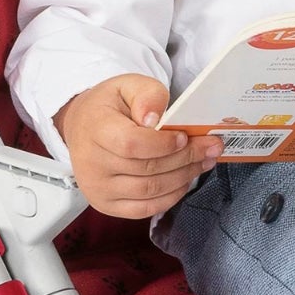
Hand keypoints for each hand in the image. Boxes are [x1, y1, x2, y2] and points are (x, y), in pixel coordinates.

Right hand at [54, 75, 221, 218]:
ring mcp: (97, 189)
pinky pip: (145, 209)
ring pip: (150, 190)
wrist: (83, 128)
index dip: (163, 144)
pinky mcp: (106, 205)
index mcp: (95, 129)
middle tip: (211, 148)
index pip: (132, 144)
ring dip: (184, 177)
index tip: (184, 137)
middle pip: (147, 169)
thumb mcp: (128, 86)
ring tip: (204, 162)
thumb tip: (153, 119)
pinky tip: (185, 181)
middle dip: (186, 158)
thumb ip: (147, 95)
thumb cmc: (110, 107)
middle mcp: (91, 164)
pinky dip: (171, 197)